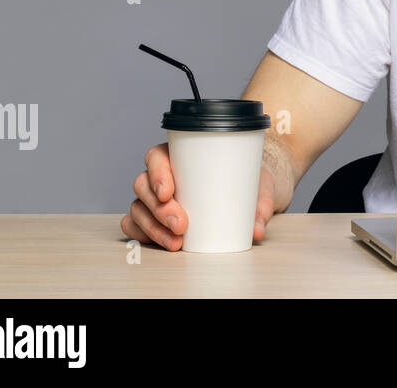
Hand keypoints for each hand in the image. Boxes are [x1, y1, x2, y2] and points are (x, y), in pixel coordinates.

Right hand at [120, 142, 274, 249]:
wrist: (248, 190)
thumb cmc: (246, 178)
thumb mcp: (257, 184)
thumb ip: (260, 205)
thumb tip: (257, 230)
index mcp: (180, 154)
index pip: (156, 157)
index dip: (157, 173)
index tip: (168, 192)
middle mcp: (162, 174)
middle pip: (144, 186)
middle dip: (159, 208)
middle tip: (181, 224)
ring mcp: (155, 197)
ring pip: (139, 208)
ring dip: (153, 227)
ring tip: (176, 242)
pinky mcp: (154, 217)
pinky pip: (136, 225)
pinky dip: (144, 235)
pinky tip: (162, 242)